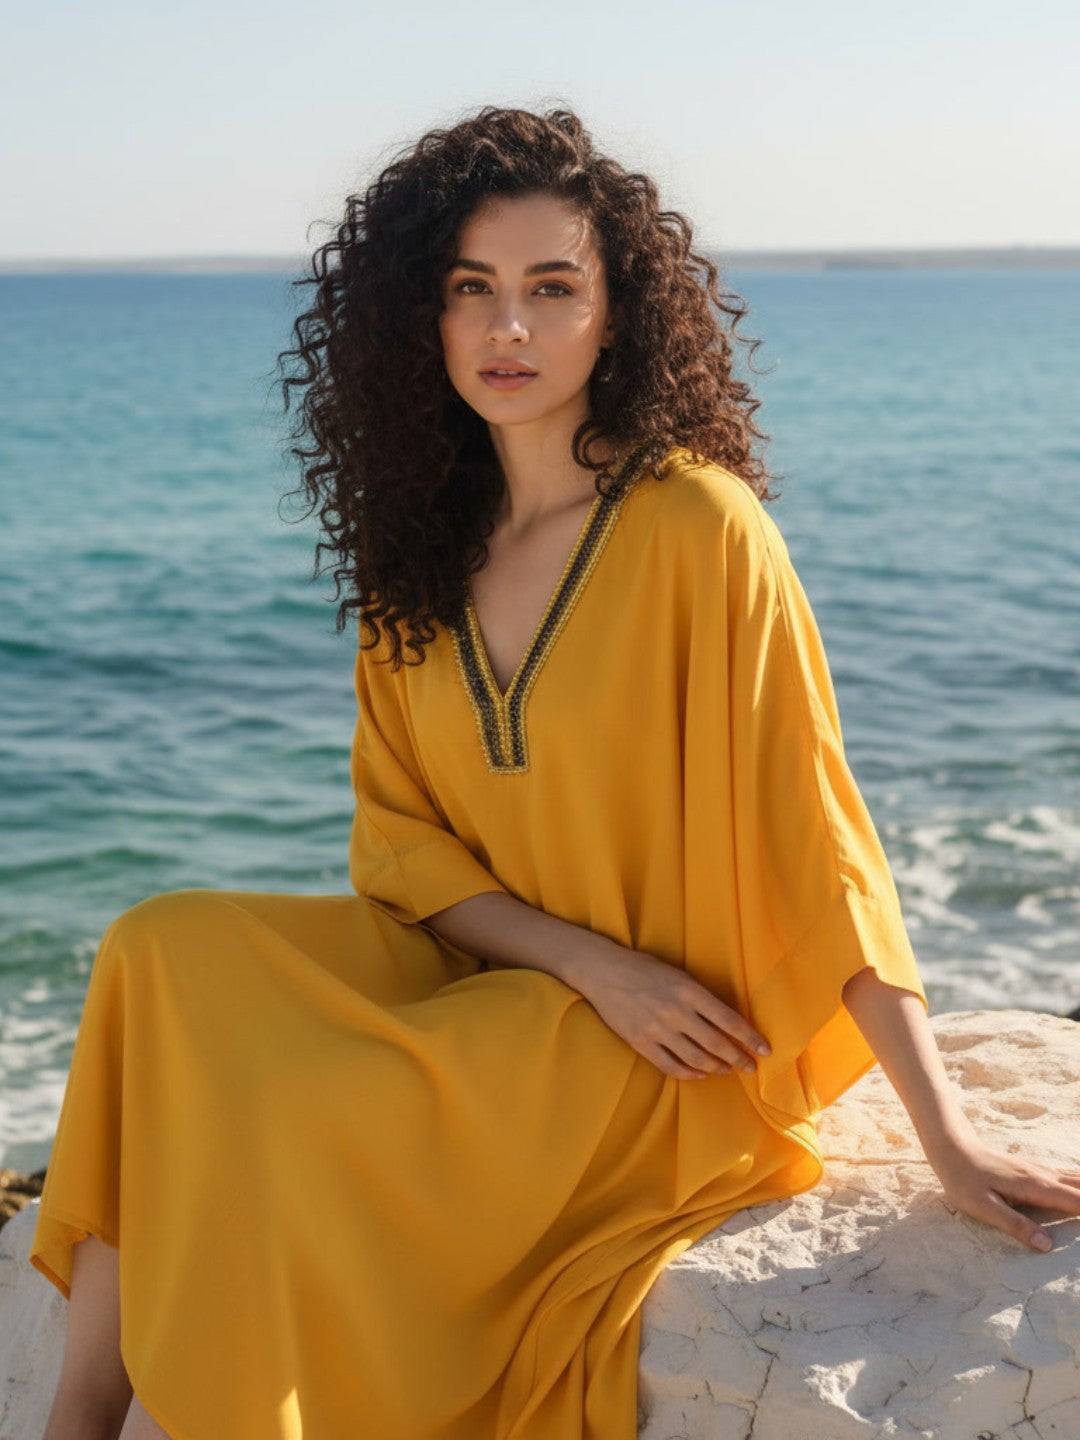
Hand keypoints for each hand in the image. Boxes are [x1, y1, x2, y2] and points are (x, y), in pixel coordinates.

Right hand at [572, 941, 770, 1079]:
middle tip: (751, 1067)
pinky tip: (700, 1073)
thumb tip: (728, 1022)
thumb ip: (702, 997)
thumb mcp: (679, 975)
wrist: (602, 971)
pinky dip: (690, 1074)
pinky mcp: (641, 1043)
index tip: (765, 1050)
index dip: (750, 1038)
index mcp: (689, 991)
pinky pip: (671, 1066)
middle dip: (739, 1059)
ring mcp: (657, 1030)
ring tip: (726, 1069)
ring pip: (697, 1060)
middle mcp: (676, 1012)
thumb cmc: (644, 968)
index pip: (729, 1021)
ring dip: (717, 1067)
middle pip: (717, 1045)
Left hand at [925, 1129, 1079, 1251]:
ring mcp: (1042, 1170)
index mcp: (1036, 1187)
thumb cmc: (963, 1179)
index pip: (1078, 1203)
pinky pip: (1072, 1176)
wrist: (951, 1147)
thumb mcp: (982, 1207)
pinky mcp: (1037, 1170)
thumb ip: (1015, 1225)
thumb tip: (1046, 1246)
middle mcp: (1045, 1176)